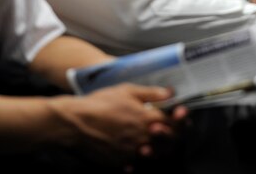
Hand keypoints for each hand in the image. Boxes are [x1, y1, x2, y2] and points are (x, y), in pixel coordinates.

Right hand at [53, 84, 182, 165]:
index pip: (174, 124)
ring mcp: (131, 154)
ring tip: (153, 139)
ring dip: (158, 148)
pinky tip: (135, 151)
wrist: (74, 123)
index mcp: (146, 119)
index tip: (181, 114)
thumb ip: (151, 93)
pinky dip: (139, 161)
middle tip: (168, 127)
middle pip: (169, 143)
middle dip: (173, 135)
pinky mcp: (119, 164)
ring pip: (155, 156)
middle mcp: (142, 139)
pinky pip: (136, 166)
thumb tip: (171, 93)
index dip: (181, 120)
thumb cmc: (99, 103)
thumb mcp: (126, 90)